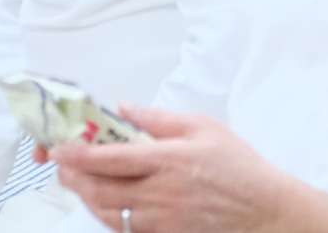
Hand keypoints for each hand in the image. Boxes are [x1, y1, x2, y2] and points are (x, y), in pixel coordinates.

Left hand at [50, 105, 327, 232]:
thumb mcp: (202, 127)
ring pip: (110, 214)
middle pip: (102, 189)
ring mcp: (165, 220)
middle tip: (60, 165)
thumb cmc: (239, 167)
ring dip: (86, 198)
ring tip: (76, 183)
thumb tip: (123, 108)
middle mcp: (162, 193)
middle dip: (73, 177)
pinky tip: (103, 205)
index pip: (110, 159)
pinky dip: (109, 218)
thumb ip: (157, 119)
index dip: (78, 155)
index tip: (58, 148)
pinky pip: (129, 230)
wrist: (269, 212)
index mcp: (168, 160)